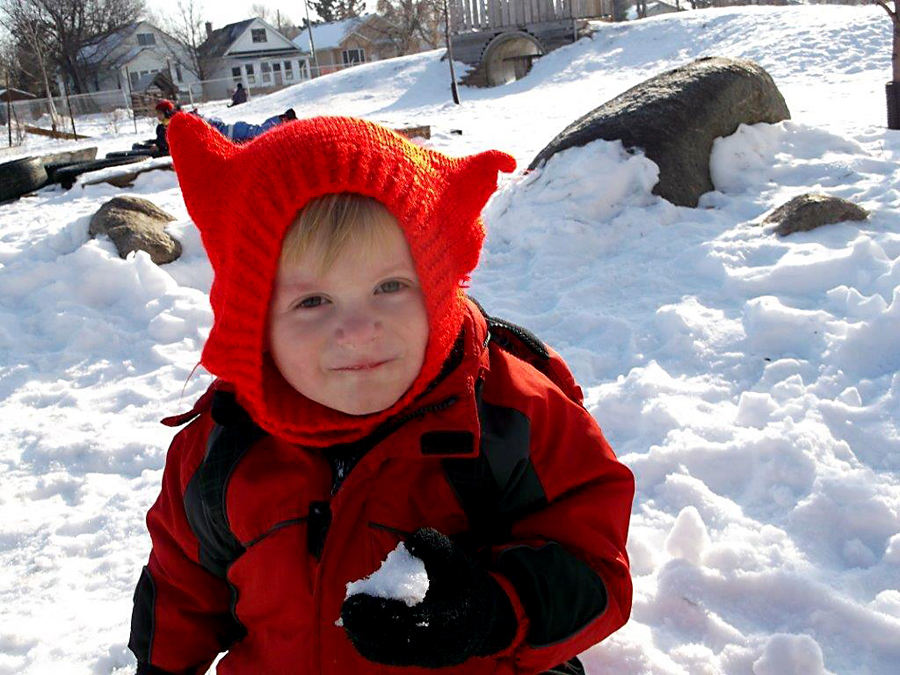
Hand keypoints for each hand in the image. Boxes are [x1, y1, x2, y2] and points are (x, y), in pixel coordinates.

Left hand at [341, 528, 517, 667]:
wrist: (483, 616)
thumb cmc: (465, 582)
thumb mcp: (457, 558)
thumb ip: (434, 546)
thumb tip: (409, 542)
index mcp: (453, 620)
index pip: (413, 623)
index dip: (383, 612)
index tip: (360, 598)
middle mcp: (439, 647)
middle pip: (395, 643)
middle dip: (367, 626)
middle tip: (349, 606)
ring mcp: (426, 658)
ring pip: (387, 653)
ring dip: (364, 634)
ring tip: (351, 610)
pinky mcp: (415, 660)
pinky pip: (387, 655)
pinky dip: (368, 640)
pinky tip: (358, 621)